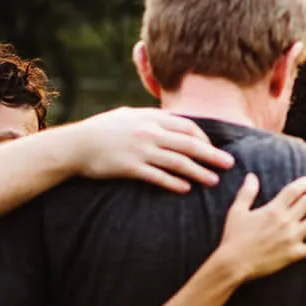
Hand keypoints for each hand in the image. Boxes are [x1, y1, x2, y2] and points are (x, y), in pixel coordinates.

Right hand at [65, 108, 234, 191]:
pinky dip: (174, 182)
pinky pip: (158, 177)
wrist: (75, 144)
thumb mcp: (128, 116)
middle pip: (189, 144)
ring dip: (198, 172)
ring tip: (213, 181)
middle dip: (212, 155)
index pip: (187, 127)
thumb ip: (151, 119)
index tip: (213, 149)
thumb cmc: (102, 130)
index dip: (204, 138)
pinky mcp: (131, 168)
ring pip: (178, 162)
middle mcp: (149, 132)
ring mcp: (140, 150)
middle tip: (229, 164)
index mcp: (151, 118)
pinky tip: (186, 189)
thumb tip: (171, 123)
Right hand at [216, 175, 305, 280]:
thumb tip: (252, 176)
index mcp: (273, 209)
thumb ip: (247, 192)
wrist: (235, 262)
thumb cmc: (234, 237)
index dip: (303, 184)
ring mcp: (291, 238)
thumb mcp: (238, 211)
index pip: (293, 191)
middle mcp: (286, 221)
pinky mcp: (293, 254)